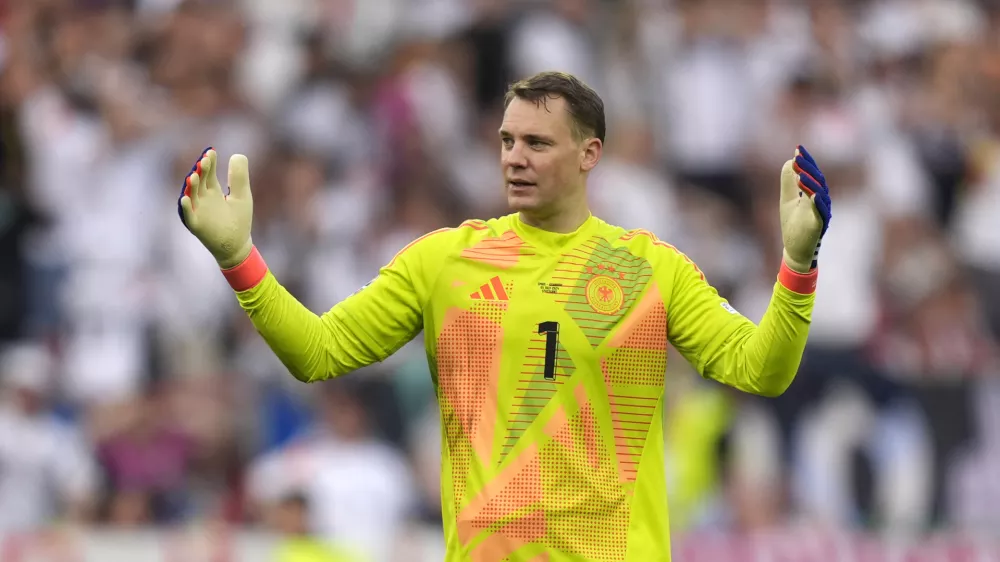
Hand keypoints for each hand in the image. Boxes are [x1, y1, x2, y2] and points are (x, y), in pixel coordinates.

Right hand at [178, 147, 254, 268]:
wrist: (237, 245)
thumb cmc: (239, 220)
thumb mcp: (242, 195)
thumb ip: (239, 177)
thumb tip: (237, 154)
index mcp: (213, 191)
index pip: (209, 173)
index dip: (209, 162)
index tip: (211, 151)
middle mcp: (203, 199)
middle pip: (200, 181)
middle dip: (201, 171)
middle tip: (204, 159)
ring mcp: (198, 211)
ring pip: (191, 196)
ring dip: (191, 186)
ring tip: (194, 175)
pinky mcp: (196, 225)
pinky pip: (188, 215)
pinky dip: (185, 207)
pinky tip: (185, 198)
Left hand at [779, 145, 831, 273]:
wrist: (795, 249)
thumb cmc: (794, 225)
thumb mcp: (787, 200)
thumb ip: (789, 183)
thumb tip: (789, 162)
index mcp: (813, 194)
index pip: (812, 174)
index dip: (806, 161)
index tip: (798, 148)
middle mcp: (820, 201)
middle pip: (818, 181)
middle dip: (808, 168)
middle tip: (798, 157)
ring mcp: (821, 213)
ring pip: (820, 195)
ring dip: (811, 183)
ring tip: (801, 173)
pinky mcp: (819, 225)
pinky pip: (822, 212)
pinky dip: (818, 202)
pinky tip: (813, 194)